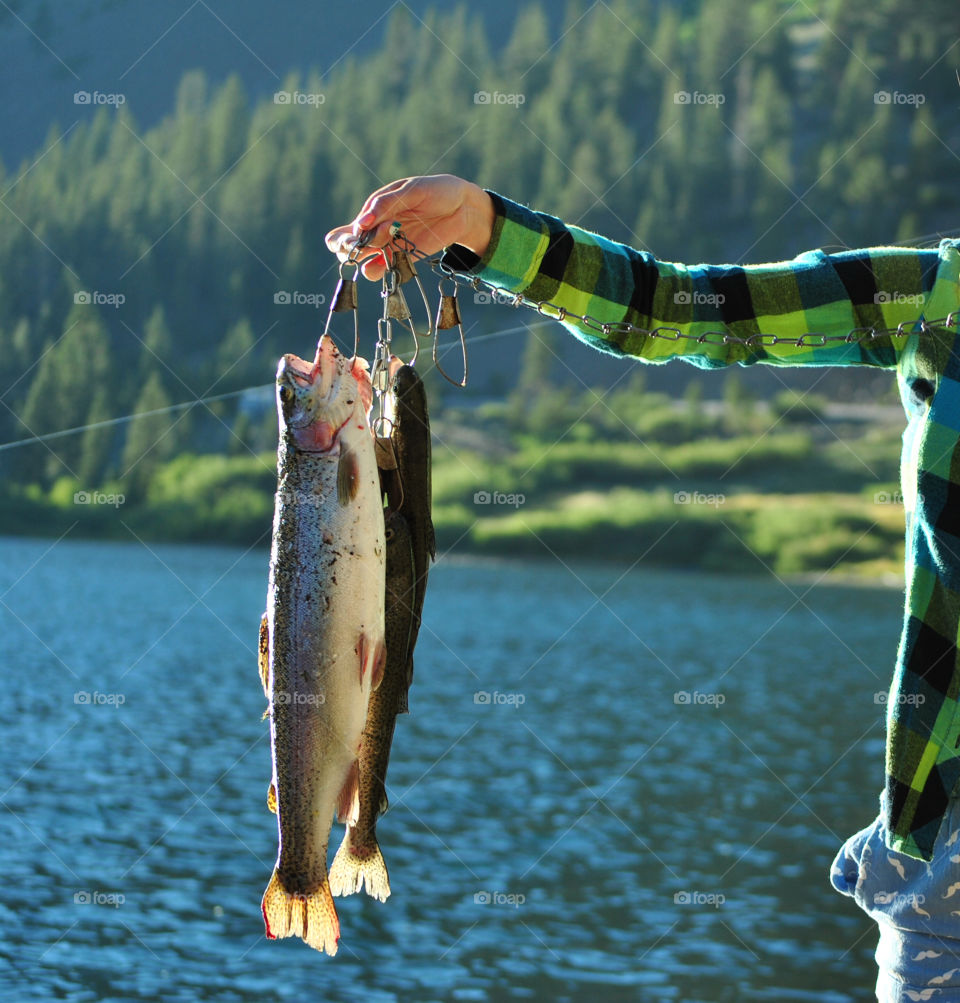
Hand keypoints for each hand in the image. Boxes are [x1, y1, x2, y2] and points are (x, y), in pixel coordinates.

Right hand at [324, 174, 494, 280]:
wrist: (463, 207)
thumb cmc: (435, 191)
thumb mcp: (410, 191)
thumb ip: (386, 204)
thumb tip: (361, 223)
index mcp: (373, 210)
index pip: (345, 232)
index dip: (344, 238)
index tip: (360, 233)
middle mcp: (377, 230)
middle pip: (350, 250)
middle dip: (352, 250)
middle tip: (373, 240)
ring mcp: (390, 245)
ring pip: (365, 261)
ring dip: (368, 259)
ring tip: (389, 243)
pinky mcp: (405, 257)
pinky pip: (386, 268)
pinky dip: (382, 270)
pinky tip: (388, 264)